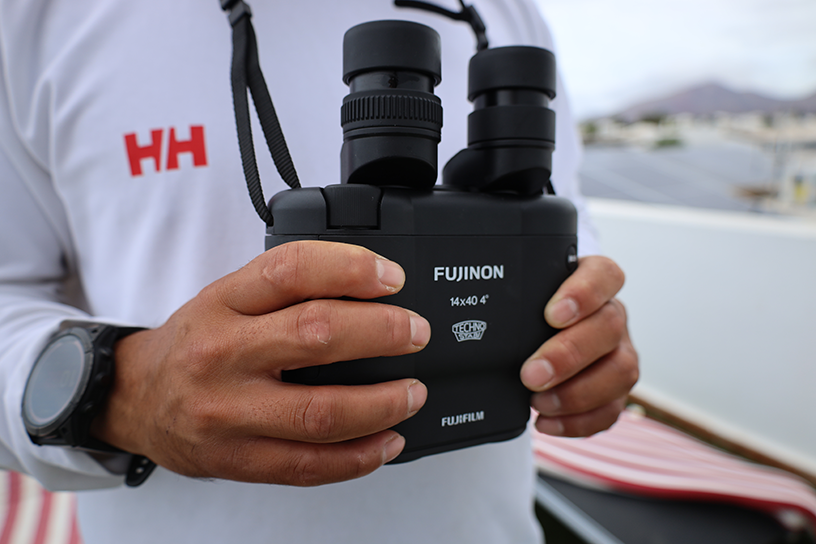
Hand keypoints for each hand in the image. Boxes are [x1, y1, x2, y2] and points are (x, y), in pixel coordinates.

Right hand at [91, 241, 429, 485]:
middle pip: (316, 336)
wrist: (135, 399)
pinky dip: (358, 457)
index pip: (291, 271)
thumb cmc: (194, 343)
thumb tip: (367, 286)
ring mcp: (229, 413)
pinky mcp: (238, 459)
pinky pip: (308, 465)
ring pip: (320, 412)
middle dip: (382, 333)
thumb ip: (285, 288)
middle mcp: (223, 354)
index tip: (391, 278)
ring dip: (381, 404)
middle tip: (416, 333)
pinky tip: (387, 441)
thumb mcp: (225, 297)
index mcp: (223, 303)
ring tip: (412, 392)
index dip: (350, 269)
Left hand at [520, 256, 637, 436]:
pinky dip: (578, 421)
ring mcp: (620, 352)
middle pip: (609, 327)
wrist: (542, 334)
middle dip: (569, 355)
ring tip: (538, 401)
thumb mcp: (528, 294)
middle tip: (532, 373)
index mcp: (594, 282)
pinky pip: (611, 408)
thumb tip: (476, 316)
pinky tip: (546, 420)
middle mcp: (611, 315)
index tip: (552, 314)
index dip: (584, 294)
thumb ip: (517, 297)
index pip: (603, 275)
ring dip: (576, 393)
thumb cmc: (533, 310)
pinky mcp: (617, 388)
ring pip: (621, 370)